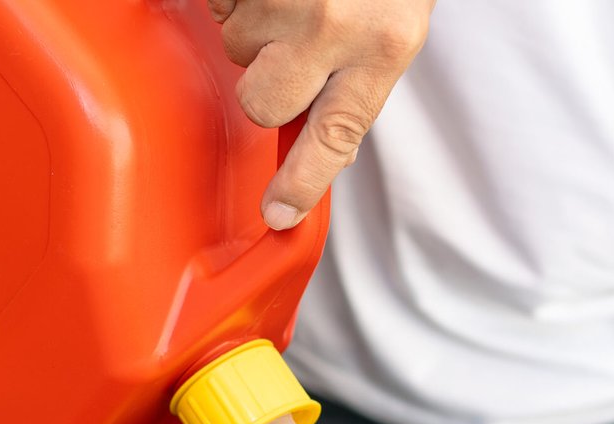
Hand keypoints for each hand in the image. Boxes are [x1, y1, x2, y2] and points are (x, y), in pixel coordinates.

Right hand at [209, 0, 431, 229]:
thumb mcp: (394, 27)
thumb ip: (363, 84)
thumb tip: (333, 148)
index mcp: (382, 46)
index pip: (334, 137)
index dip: (302, 183)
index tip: (280, 213)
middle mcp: (334, 25)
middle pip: (262, 103)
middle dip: (267, 84)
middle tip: (291, 50)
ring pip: (236, 49)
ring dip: (254, 29)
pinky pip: (218, 6)